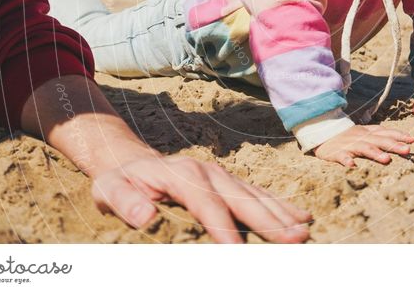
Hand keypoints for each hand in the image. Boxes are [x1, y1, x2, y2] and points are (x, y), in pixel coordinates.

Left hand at [91, 154, 311, 243]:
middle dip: (268, 220)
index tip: (237, 250)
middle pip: (241, 198)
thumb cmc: (120, 183)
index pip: (206, 203)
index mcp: (181, 173)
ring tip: (305, 230)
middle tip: (294, 239)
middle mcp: (208, 171)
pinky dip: (280, 205)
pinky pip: (258, 194)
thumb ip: (125, 201)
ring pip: (256, 196)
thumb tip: (145, 215)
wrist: (131, 162)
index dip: (222, 227)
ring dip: (281, 214)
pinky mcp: (229, 182)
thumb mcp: (109, 190)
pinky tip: (301, 215)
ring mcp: (222, 175)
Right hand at [313, 125, 413, 166]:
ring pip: (363, 148)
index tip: (413, 140)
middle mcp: (360, 136)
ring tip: (386, 159)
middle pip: (378, 140)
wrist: (320, 134)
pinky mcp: (336, 152)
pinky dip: (346, 160)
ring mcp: (348, 144)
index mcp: (366, 132)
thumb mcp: (362, 133)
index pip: (385, 132)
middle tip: (407, 150)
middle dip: (393, 144)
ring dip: (375, 153)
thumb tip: (401, 139)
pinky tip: (352, 166)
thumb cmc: (346, 137)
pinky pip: (341, 157)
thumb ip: (379, 135)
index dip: (399, 135)